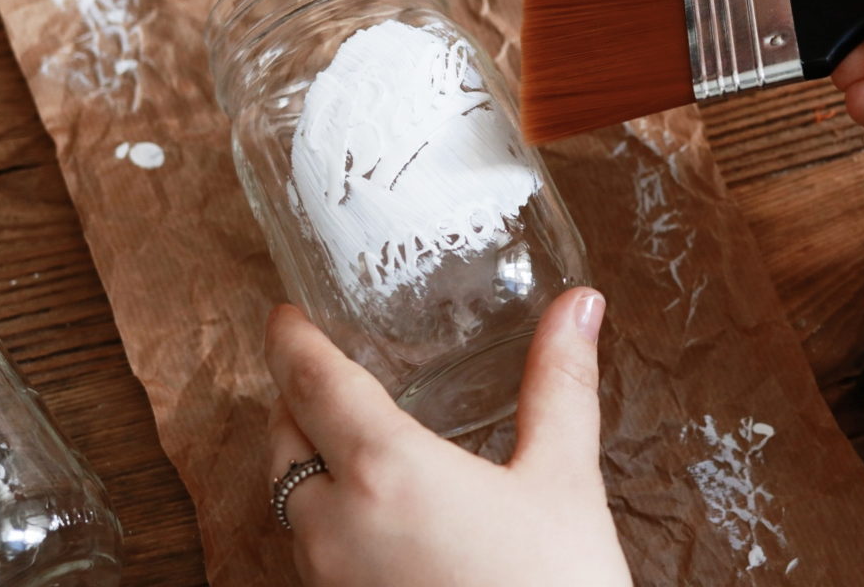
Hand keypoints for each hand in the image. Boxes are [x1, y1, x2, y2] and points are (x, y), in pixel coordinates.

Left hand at [264, 288, 631, 586]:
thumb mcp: (564, 479)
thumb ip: (560, 383)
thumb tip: (581, 304)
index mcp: (385, 471)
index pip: (311, 382)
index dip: (293, 340)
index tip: (286, 314)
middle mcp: (336, 525)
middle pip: (282, 439)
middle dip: (295, 396)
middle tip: (322, 366)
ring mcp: (329, 580)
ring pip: (289, 500)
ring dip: (304, 457)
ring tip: (347, 435)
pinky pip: (309, 550)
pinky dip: (323, 512)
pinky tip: (373, 514)